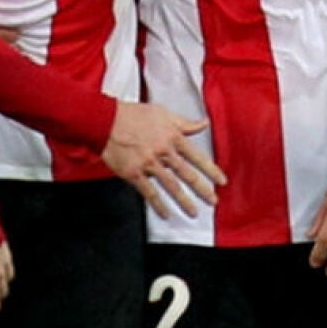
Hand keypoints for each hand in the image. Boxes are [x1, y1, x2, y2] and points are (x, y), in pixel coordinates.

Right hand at [101, 102, 225, 219]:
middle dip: (202, 190)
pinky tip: (165, 213)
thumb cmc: (133, 115)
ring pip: (171, 186)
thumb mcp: (162, 113)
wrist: (105, 121)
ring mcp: (148, 164)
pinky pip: (149, 192)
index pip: (197, 157)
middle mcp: (163, 152)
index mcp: (172, 137)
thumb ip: (185, 123)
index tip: (221, 181)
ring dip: (184, 201)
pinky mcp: (134, 173)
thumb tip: (204, 123)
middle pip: (187, 175)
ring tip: (193, 212)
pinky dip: (158, 204)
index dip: (211, 170)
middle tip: (213, 201)